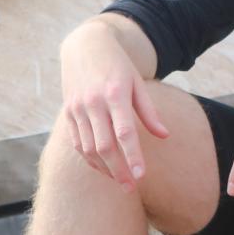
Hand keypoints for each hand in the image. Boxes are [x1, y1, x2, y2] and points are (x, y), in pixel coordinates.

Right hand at [60, 26, 170, 188]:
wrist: (85, 46)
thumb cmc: (118, 66)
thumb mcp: (138, 83)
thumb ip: (149, 112)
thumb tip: (165, 136)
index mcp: (114, 95)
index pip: (125, 133)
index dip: (133, 156)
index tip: (142, 175)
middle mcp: (93, 104)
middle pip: (105, 146)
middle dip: (118, 170)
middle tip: (132, 188)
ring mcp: (77, 109)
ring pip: (88, 148)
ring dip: (104, 168)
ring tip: (120, 180)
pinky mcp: (68, 113)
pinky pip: (77, 142)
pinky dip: (89, 158)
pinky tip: (103, 167)